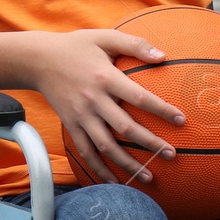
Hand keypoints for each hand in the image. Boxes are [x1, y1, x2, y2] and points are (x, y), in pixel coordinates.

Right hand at [23, 29, 184, 184]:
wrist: (37, 60)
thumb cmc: (76, 46)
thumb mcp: (105, 37)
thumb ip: (135, 45)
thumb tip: (163, 56)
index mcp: (106, 78)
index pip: (139, 97)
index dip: (161, 110)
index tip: (181, 120)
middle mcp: (94, 101)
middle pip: (126, 128)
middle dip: (151, 143)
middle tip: (172, 154)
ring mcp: (81, 116)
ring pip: (106, 146)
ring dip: (128, 164)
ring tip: (148, 177)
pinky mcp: (71, 125)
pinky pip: (85, 152)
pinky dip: (99, 169)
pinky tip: (115, 182)